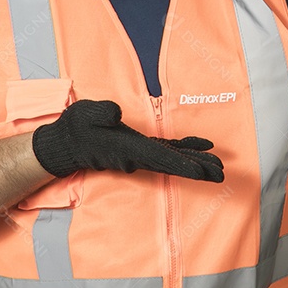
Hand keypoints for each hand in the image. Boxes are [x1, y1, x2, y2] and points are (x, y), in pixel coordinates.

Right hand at [32, 100, 223, 181]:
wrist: (66, 142)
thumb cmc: (76, 127)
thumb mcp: (85, 114)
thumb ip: (101, 112)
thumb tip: (115, 113)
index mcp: (127, 148)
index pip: (159, 158)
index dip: (181, 164)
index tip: (201, 172)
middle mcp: (136, 156)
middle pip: (172, 164)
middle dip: (197, 169)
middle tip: (221, 174)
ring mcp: (139, 154)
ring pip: (172, 160)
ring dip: (196, 162)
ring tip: (218, 167)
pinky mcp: (139, 148)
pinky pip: (166, 151)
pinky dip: (185, 148)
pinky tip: (202, 147)